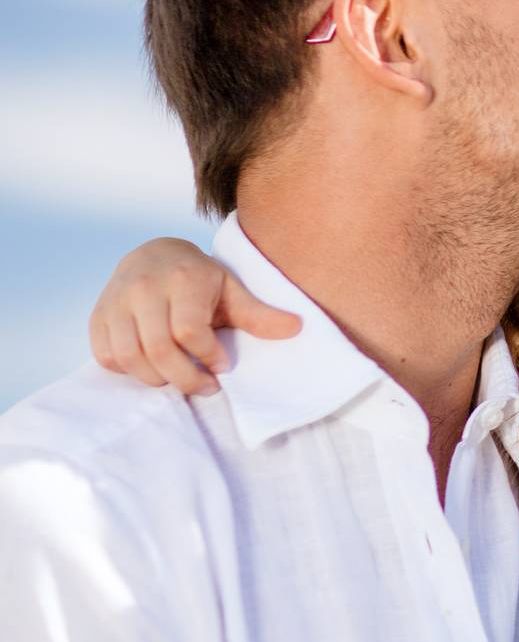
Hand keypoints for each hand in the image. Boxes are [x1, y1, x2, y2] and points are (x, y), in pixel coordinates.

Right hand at [88, 238, 300, 394]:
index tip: (223, 365)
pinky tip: (153, 368)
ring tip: (181, 378)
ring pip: (129, 357)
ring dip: (157, 378)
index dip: (207, 356)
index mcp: (182, 279)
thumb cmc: (198, 277)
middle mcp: (143, 288)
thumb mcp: (231, 289)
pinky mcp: (97, 316)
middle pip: (157, 349)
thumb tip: (297, 329)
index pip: (189, 331)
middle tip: (206, 387)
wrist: (153, 254)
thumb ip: (259, 313)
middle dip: (184, 378)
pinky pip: (107, 356)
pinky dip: (129, 372)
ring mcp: (115, 302)